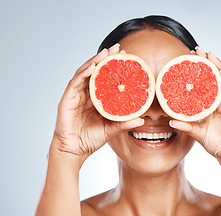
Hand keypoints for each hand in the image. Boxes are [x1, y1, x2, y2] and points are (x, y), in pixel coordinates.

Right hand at [51, 43, 143, 166]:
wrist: (74, 151)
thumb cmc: (90, 139)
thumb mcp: (111, 129)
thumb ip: (124, 123)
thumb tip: (142, 119)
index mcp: (95, 99)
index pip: (105, 78)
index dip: (114, 67)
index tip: (127, 58)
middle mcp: (85, 94)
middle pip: (96, 71)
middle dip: (106, 58)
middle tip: (119, 48)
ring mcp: (75, 95)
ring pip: (85, 73)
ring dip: (95, 61)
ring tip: (107, 52)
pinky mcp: (67, 99)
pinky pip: (75, 82)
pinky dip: (84, 73)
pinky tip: (93, 66)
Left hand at [169, 47, 220, 171]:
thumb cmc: (217, 144)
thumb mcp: (198, 133)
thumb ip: (186, 126)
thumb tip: (170, 121)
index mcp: (215, 105)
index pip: (207, 84)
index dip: (200, 71)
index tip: (189, 59)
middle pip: (216, 78)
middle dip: (208, 63)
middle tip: (197, 50)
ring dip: (218, 66)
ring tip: (209, 54)